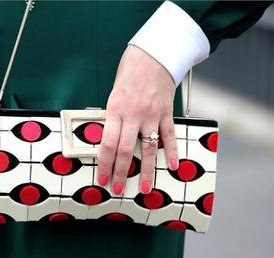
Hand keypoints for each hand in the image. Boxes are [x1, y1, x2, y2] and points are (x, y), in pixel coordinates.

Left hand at [96, 44, 178, 194]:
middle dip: (120, 173)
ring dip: (145, 171)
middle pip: (125, 151)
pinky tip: (172, 166)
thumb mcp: (114, 93)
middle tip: (117, 189)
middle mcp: (133, 115)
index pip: (106, 144)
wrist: (153, 53)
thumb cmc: (130, 71)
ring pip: (148, 149)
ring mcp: (152, 115)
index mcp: (115, 110)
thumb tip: (110, 138)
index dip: (103, 164)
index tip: (102, 178)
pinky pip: (169, 136)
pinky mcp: (166, 112)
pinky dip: (172, 152)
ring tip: (144, 188)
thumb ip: (113, 116)